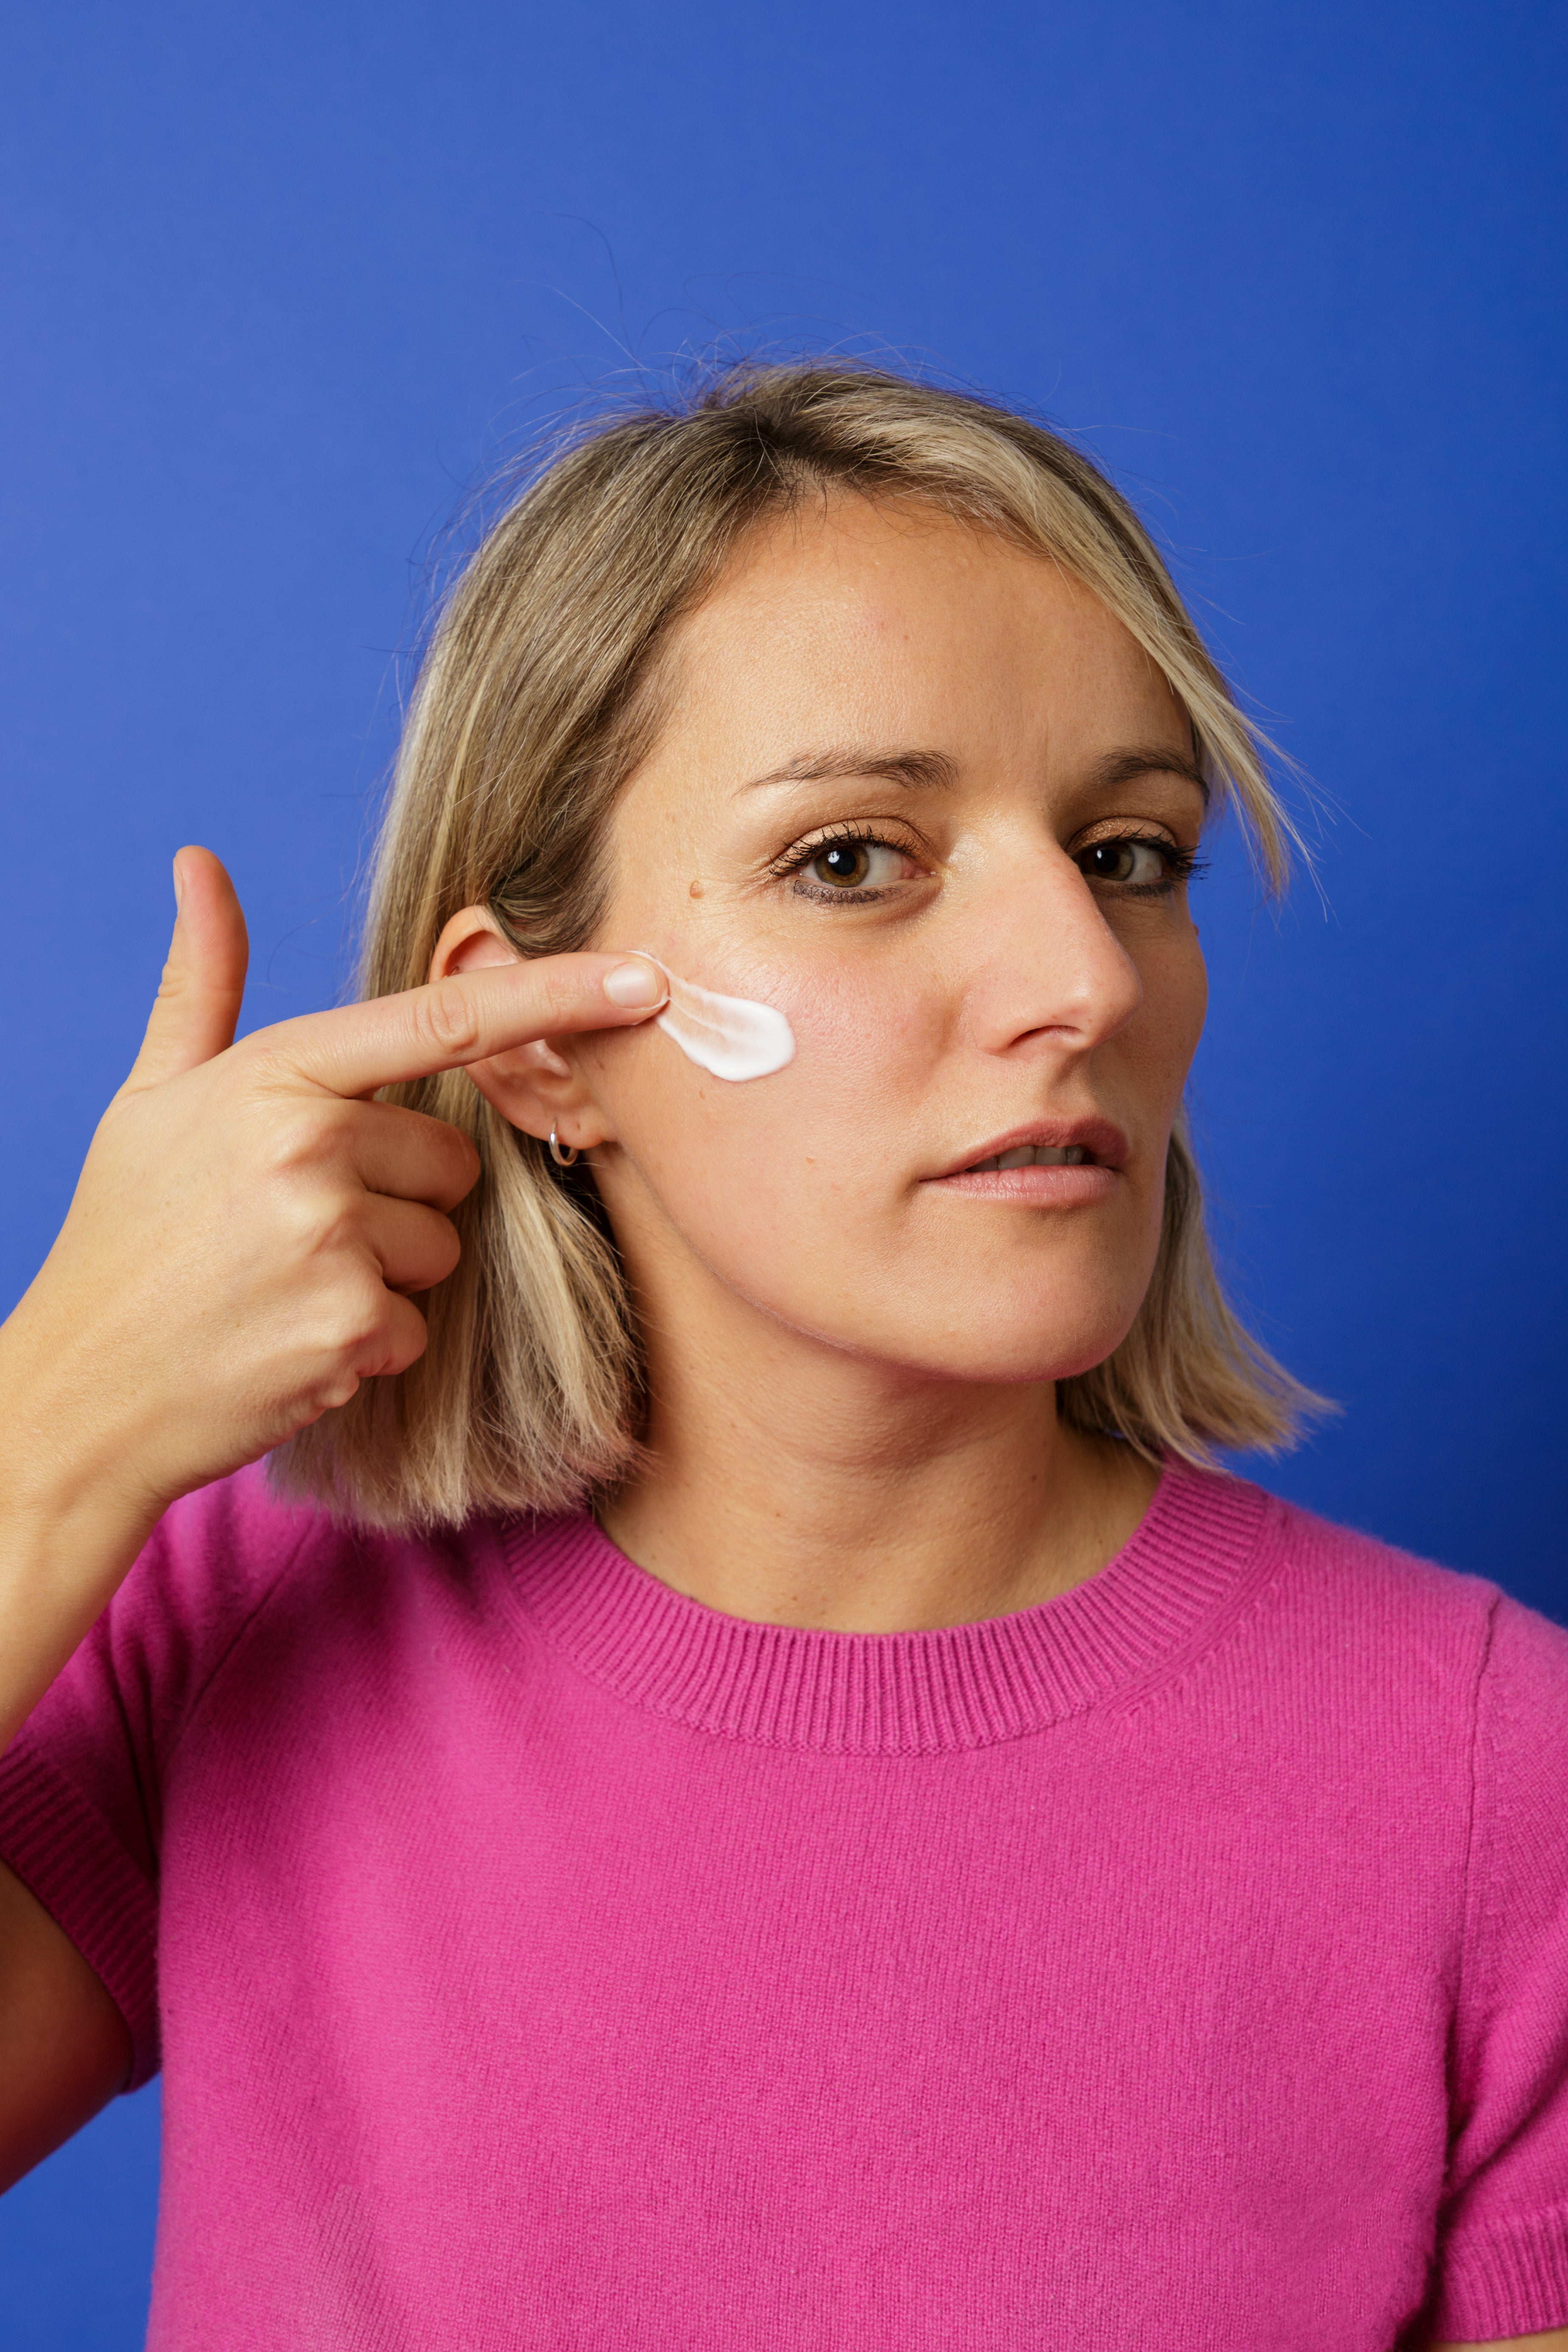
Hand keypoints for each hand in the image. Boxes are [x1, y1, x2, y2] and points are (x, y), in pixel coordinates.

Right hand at [1, 847, 667, 1523]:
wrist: (82, 1389)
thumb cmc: (123, 1236)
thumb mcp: (153, 1095)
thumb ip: (202, 980)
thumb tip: (200, 863)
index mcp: (275, 1075)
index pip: (446, 1021)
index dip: (558, 995)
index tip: (646, 979)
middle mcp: (310, 1147)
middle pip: (451, 1160)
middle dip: (398, 1194)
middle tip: (296, 1223)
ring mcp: (332, 1239)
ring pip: (440, 1243)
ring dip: (384, 1269)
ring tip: (286, 1280)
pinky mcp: (350, 1326)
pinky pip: (418, 1320)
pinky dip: (368, 1337)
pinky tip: (290, 1336)